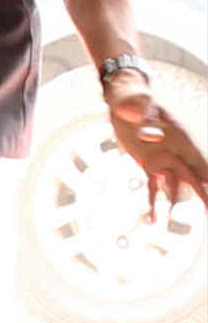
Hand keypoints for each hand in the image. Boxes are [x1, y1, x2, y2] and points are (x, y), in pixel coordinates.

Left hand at [104, 80, 207, 214]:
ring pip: (176, 187)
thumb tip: (150, 135)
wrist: (123, 96)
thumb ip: (145, 119)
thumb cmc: (133, 98)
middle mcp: (176, 151)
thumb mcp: (137, 106)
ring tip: (166, 225)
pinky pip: (154, 186)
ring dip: (175, 205)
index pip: (201, 164)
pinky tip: (151, 220)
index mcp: (180, 139)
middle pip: (195, 179)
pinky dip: (153, 203)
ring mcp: (163, 158)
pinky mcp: (148, 163)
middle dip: (204, 197)